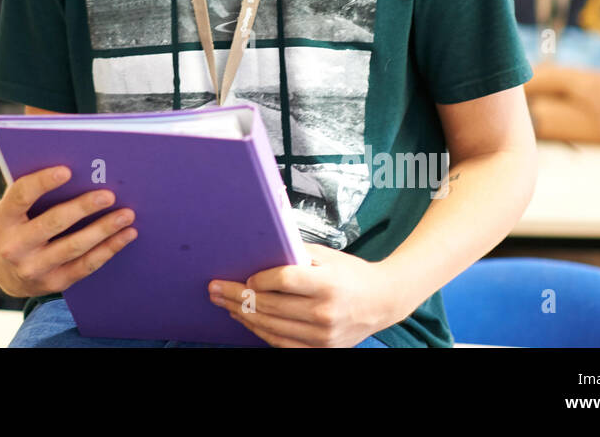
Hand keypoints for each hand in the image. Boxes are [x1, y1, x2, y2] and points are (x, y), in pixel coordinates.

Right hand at [0, 166, 137, 297]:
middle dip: (83, 207)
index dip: (43, 182)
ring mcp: (33, 268)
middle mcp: (14, 246)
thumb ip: (34, 187)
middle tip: (109, 195)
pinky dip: (109, 248)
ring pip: (74, 246)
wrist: (5, 273)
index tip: (67, 170)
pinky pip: (86, 265)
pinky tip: (125, 235)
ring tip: (126, 214)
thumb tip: (71, 163)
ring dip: (104, 229)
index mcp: (2, 218)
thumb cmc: (17, 225)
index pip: (21, 196)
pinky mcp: (53, 282)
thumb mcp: (13, 207)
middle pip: (53, 223)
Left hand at [208, 242, 403, 346]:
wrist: (383, 301)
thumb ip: (295, 254)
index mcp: (328, 283)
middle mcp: (325, 312)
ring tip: (224, 303)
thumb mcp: (327, 256)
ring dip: (243, 314)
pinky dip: (261, 332)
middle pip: (271, 305)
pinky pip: (282, 344)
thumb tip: (260, 250)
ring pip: (272, 327)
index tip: (245, 276)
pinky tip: (247, 319)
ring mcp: (323, 336)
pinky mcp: (322, 350)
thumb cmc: (351, 274)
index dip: (259, 279)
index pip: (284, 280)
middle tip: (215, 288)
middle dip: (237, 296)